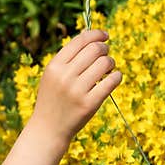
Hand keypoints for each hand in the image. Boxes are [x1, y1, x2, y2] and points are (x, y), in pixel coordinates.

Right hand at [30, 29, 121, 144]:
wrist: (48, 130)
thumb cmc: (53, 99)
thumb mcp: (52, 76)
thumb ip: (68, 58)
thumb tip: (90, 36)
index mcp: (54, 66)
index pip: (80, 41)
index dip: (96, 34)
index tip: (105, 35)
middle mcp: (65, 76)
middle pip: (95, 49)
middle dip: (104, 49)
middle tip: (106, 56)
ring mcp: (77, 91)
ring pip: (105, 63)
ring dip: (111, 63)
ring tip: (108, 70)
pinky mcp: (89, 104)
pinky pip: (112, 81)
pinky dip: (117, 77)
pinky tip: (114, 79)